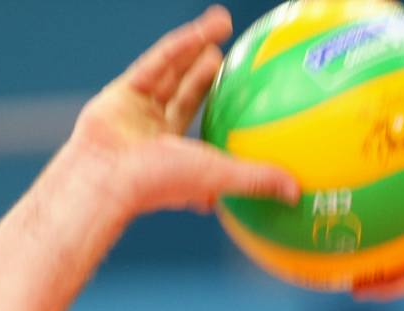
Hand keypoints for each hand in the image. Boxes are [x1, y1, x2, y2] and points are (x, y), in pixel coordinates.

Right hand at [64, 7, 300, 219]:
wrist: (107, 179)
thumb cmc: (159, 185)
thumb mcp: (218, 180)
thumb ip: (256, 180)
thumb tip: (297, 192)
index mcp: (176, 157)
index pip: (202, 132)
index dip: (221, 111)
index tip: (244, 95)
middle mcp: (155, 134)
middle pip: (185, 94)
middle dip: (206, 73)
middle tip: (230, 55)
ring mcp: (136, 112)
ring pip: (170, 72)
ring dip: (196, 48)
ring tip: (221, 25)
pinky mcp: (121, 93)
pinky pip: (156, 64)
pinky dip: (179, 47)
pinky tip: (203, 31)